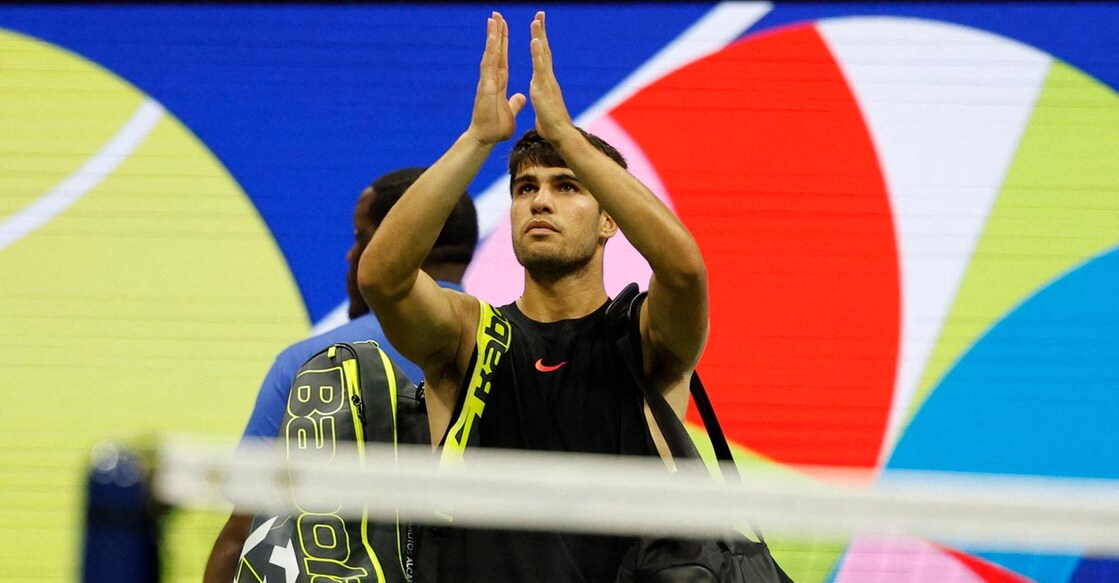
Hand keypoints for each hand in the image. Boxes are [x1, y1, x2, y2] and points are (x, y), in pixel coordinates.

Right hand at [467, 12, 525, 145]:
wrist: (486, 138)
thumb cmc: (495, 127)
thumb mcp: (510, 111)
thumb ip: (515, 103)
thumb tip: (520, 97)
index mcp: (499, 82)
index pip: (502, 58)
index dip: (503, 43)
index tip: (503, 27)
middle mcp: (491, 78)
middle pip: (495, 51)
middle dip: (497, 33)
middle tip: (496, 14)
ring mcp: (487, 81)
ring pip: (491, 54)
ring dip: (493, 36)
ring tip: (494, 18)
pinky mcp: (486, 86)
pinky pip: (489, 64)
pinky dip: (492, 50)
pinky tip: (494, 37)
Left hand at [529, 11, 575, 141]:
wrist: (559, 135)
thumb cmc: (552, 125)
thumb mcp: (543, 108)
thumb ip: (543, 99)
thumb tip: (543, 97)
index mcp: (545, 82)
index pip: (542, 58)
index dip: (539, 42)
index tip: (536, 27)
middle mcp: (548, 78)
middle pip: (544, 50)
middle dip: (541, 32)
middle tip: (539, 14)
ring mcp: (547, 81)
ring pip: (543, 54)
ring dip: (539, 36)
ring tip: (536, 20)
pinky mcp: (543, 88)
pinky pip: (540, 68)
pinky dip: (537, 53)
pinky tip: (534, 40)